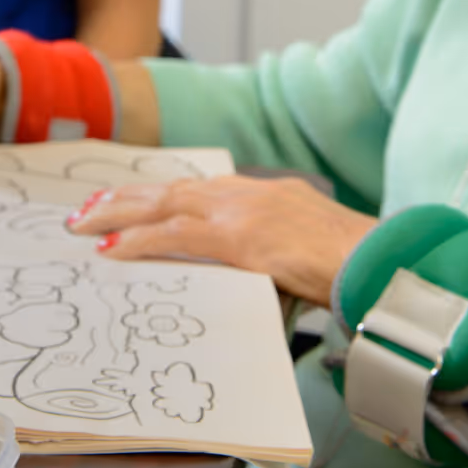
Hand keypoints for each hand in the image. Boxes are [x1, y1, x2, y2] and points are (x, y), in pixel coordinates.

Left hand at [66, 175, 376, 304]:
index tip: (132, 200)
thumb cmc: (357, 266)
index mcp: (266, 195)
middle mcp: (249, 195)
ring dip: (119, 214)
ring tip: (85, 224)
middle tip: (88, 208)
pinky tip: (113, 250)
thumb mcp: (308, 251)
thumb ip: (276, 257)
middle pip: (173, 191)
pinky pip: (177, 237)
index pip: (200, 190)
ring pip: (164, 207)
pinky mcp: (241, 238)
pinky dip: (140, 242)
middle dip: (127, 199)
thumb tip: (260, 277)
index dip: (161, 196)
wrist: (383, 262)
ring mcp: (244, 213)